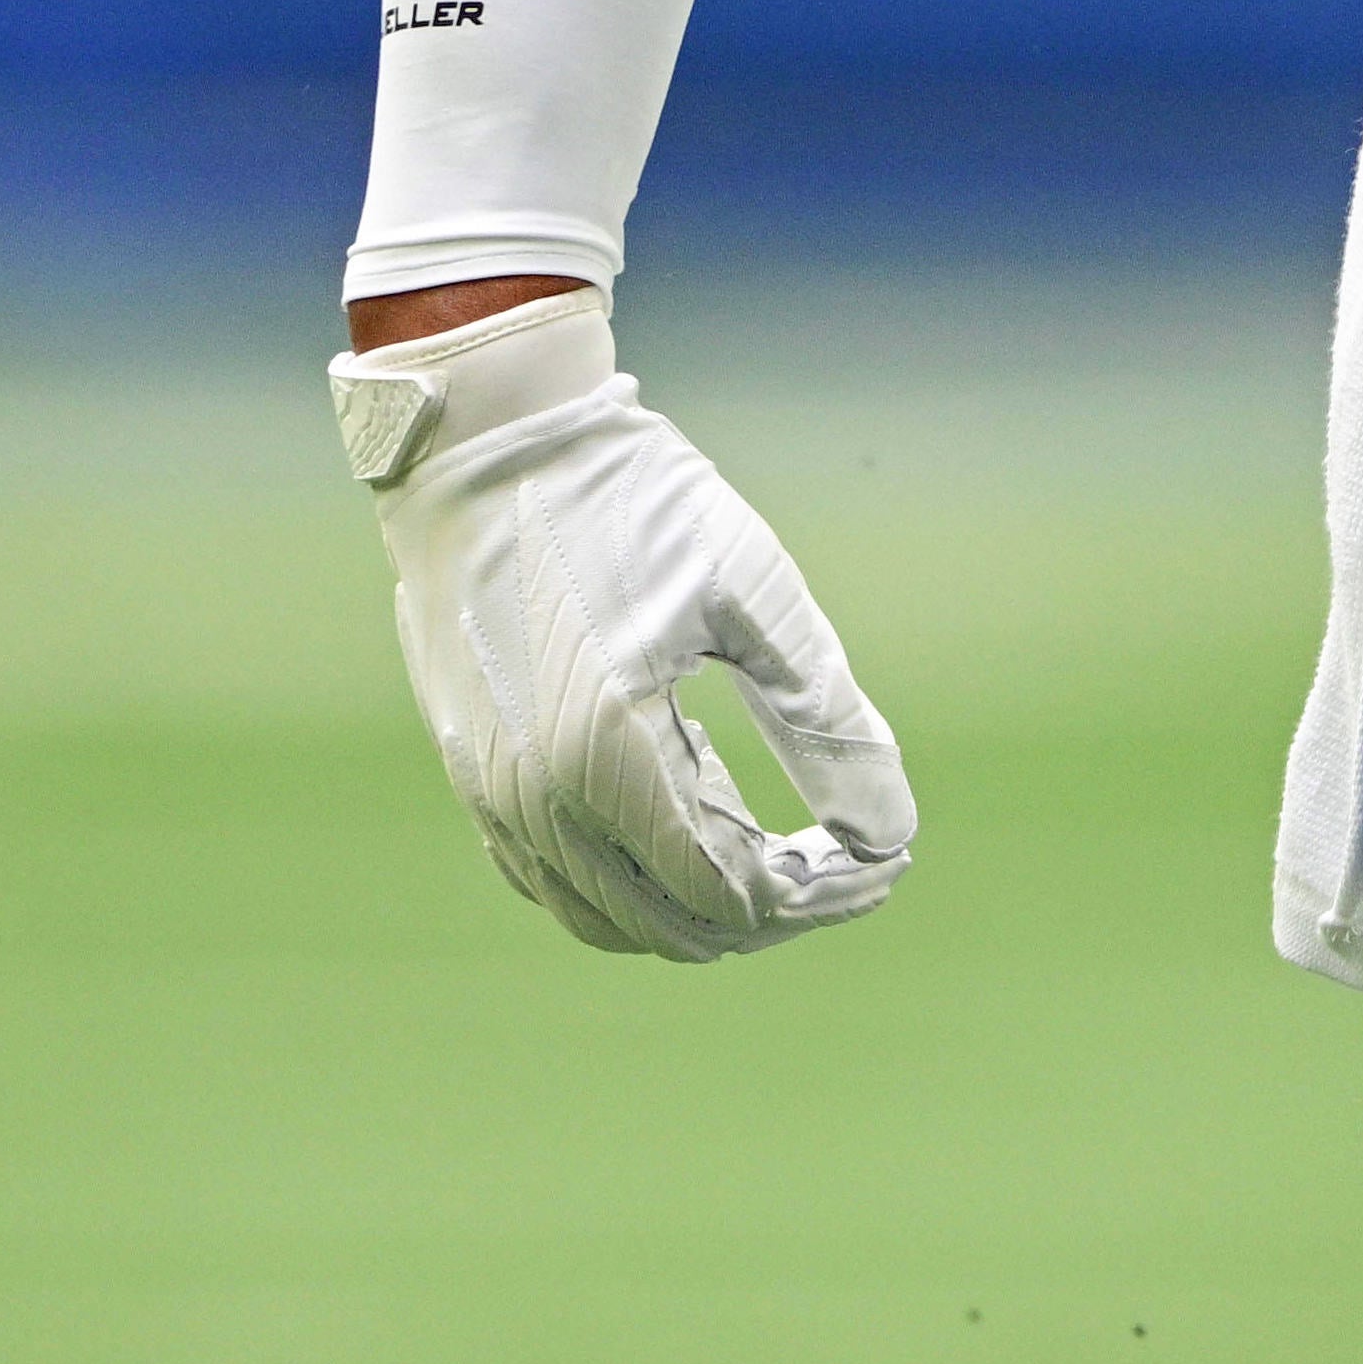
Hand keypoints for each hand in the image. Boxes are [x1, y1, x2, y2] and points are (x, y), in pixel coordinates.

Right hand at [334, 286, 915, 956]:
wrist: (487, 438)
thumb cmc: (631, 498)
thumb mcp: (754, 594)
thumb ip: (828, 722)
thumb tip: (891, 836)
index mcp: (608, 756)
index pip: (733, 890)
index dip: (823, 892)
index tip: (888, 857)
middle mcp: (535, 799)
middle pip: (676, 924)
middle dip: (773, 910)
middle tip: (847, 861)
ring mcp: (491, 793)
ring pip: (609, 916)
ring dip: (701, 906)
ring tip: (779, 850)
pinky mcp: (471, 772)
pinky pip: (553, 879)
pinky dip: (630, 882)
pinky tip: (691, 828)